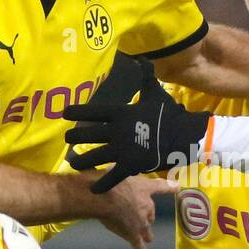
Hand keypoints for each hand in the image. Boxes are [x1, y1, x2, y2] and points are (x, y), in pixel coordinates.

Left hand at [64, 62, 211, 191]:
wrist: (184, 135)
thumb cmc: (169, 113)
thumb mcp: (155, 93)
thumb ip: (146, 78)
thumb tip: (143, 59)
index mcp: (120, 112)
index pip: (93, 111)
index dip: (77, 111)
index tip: (65, 113)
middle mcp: (116, 130)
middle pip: (88, 134)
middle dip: (74, 137)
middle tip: (67, 140)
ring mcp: (121, 149)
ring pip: (94, 156)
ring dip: (82, 161)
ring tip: (73, 163)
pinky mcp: (129, 166)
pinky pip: (112, 177)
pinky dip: (102, 184)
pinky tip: (92, 189)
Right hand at [95, 173, 177, 248]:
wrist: (102, 196)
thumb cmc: (108, 180)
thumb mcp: (119, 170)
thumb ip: (123, 171)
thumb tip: (118, 168)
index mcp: (144, 188)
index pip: (161, 186)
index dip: (170, 187)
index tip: (177, 187)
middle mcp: (146, 205)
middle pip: (151, 213)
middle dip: (149, 216)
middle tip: (145, 218)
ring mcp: (141, 221)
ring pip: (147, 230)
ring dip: (147, 233)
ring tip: (147, 237)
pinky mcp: (132, 233)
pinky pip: (138, 242)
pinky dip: (139, 246)